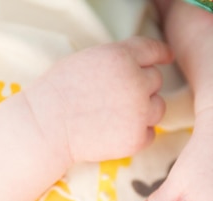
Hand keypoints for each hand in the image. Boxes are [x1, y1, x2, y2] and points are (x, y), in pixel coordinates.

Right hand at [25, 36, 172, 163]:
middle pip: (156, 80)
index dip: (161, 53)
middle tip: (117, 98)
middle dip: (141, 86)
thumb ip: (117, 60)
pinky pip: (150, 133)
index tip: (166, 57)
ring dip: (144, 110)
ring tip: (116, 116)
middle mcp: (136, 82)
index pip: (153, 50)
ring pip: (158, 108)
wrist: (46, 127)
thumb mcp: (88, 60)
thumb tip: (140, 65)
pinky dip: (137, 133)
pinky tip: (114, 132)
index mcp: (122, 57)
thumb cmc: (58, 92)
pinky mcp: (136, 138)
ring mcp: (139, 112)